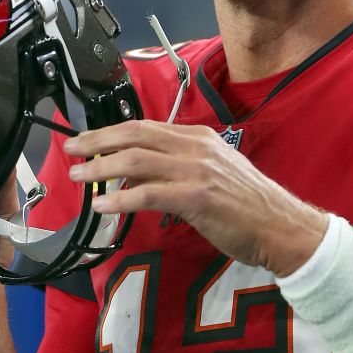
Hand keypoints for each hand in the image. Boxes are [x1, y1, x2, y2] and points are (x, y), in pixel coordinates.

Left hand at [64, 120, 327, 276]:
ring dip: (101, 168)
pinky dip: (121, 200)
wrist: (282, 225)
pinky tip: (103, 206)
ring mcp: (196, 170)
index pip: (146, 127)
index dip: (111, 131)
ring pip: (137, 161)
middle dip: (98, 142)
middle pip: (135, 136)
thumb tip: (147, 170)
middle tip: (70, 150)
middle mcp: (195, 147)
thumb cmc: (249, 204)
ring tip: (78, 177)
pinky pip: (149, 195)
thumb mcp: (216, 170)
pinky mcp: (197, 197)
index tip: (88, 140)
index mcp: (198, 137)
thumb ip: (183, 164)